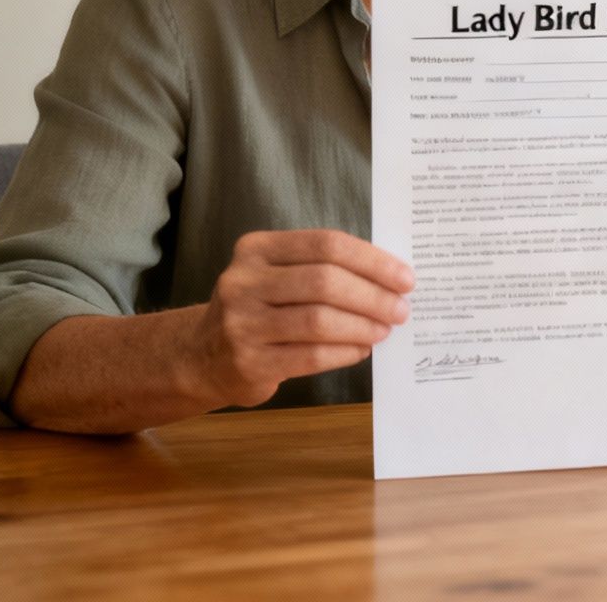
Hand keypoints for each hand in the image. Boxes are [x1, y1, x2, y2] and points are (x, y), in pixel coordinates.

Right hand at [186, 229, 414, 408]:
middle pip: (324, 281)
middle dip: (372, 296)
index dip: (372, 260)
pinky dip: (345, 352)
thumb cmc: (258, 310)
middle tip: (401, 309)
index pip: (326, 244)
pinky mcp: (249, 362)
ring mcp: (242, 323)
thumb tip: (389, 278)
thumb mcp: (276, 275)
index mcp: (256, 249)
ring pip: (319, 320)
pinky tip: (361, 349)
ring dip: (362, 326)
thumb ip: (321, 268)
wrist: (202, 355)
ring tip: (385, 330)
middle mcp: (243, 281)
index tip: (405, 277)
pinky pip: (311, 355)